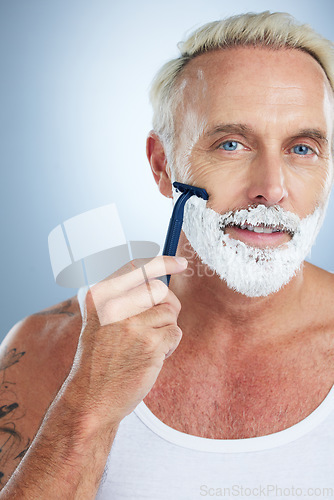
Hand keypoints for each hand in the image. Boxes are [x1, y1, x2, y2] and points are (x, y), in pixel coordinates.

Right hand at [67, 256, 187, 426]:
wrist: (91, 398)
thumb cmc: (99, 358)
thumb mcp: (99, 320)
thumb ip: (123, 298)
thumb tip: (158, 280)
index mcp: (100, 296)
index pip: (136, 267)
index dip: (162, 262)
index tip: (180, 263)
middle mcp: (115, 306)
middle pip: (159, 289)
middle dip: (166, 305)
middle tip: (158, 324)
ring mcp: (132, 324)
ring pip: (169, 312)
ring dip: (165, 329)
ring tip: (146, 346)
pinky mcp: (150, 344)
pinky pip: (174, 332)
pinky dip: (169, 345)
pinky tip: (151, 357)